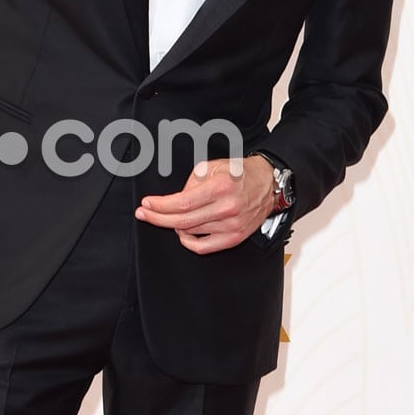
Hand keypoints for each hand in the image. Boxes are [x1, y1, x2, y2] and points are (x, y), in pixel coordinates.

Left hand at [134, 154, 275, 253]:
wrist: (269, 184)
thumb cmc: (240, 174)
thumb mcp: (212, 166)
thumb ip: (190, 182)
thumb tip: (173, 200)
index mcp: (220, 187)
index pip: (182, 203)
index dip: (160, 206)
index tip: (147, 204)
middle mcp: (227, 208)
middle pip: (182, 220)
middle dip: (158, 218)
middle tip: (144, 213)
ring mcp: (232, 226)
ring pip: (191, 233)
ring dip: (174, 225)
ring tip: (169, 216)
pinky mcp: (235, 237)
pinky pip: (204, 247)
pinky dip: (189, 241)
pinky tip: (184, 232)